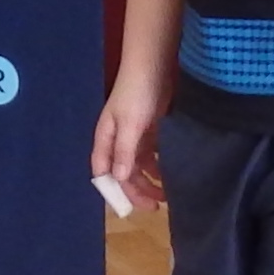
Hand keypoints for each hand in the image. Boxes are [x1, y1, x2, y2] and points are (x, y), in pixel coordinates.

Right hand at [91, 74, 166, 205]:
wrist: (152, 67)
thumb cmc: (136, 94)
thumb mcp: (130, 124)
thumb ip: (124, 151)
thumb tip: (119, 178)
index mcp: (105, 140)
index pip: (104, 173)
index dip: (114, 191)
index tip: (130, 208)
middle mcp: (116, 141)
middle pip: (123, 173)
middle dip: (137, 190)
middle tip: (156, 206)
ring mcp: (132, 136)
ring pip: (138, 166)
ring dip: (149, 180)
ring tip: (166, 194)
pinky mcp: (148, 131)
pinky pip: (150, 155)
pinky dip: (157, 166)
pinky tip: (169, 173)